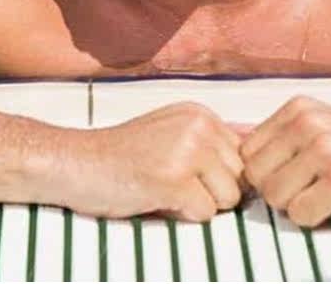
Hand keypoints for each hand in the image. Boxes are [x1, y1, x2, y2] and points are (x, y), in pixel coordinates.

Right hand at [56, 102, 244, 220]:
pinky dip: (183, 216)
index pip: (243, 155)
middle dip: (213, 192)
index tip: (191, 176)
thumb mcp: (172, 133)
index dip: (220, 176)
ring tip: (166, 190)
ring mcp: (187, 151)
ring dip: (199, 205)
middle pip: (240, 178)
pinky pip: (205, 214)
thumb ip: (209, 143)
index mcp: (200, 113)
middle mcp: (199, 125)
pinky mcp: (173, 179)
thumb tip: (255, 163)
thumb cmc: (121, 154)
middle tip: (175, 185)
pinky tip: (156, 198)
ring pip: (227, 199)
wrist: (76, 162)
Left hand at [240, 96, 330, 225]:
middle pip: (256, 175)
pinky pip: (300, 214)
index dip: (262, 172)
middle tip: (306, 190)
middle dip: (276, 191)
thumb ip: (281, 137)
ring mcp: (325, 149)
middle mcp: (308, 122)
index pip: (246, 150)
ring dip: (295, 206)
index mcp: (298, 108)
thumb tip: (234, 154)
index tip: (287, 177)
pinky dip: (314, 219)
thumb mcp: (320, 126)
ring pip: (274, 196)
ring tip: (322, 194)